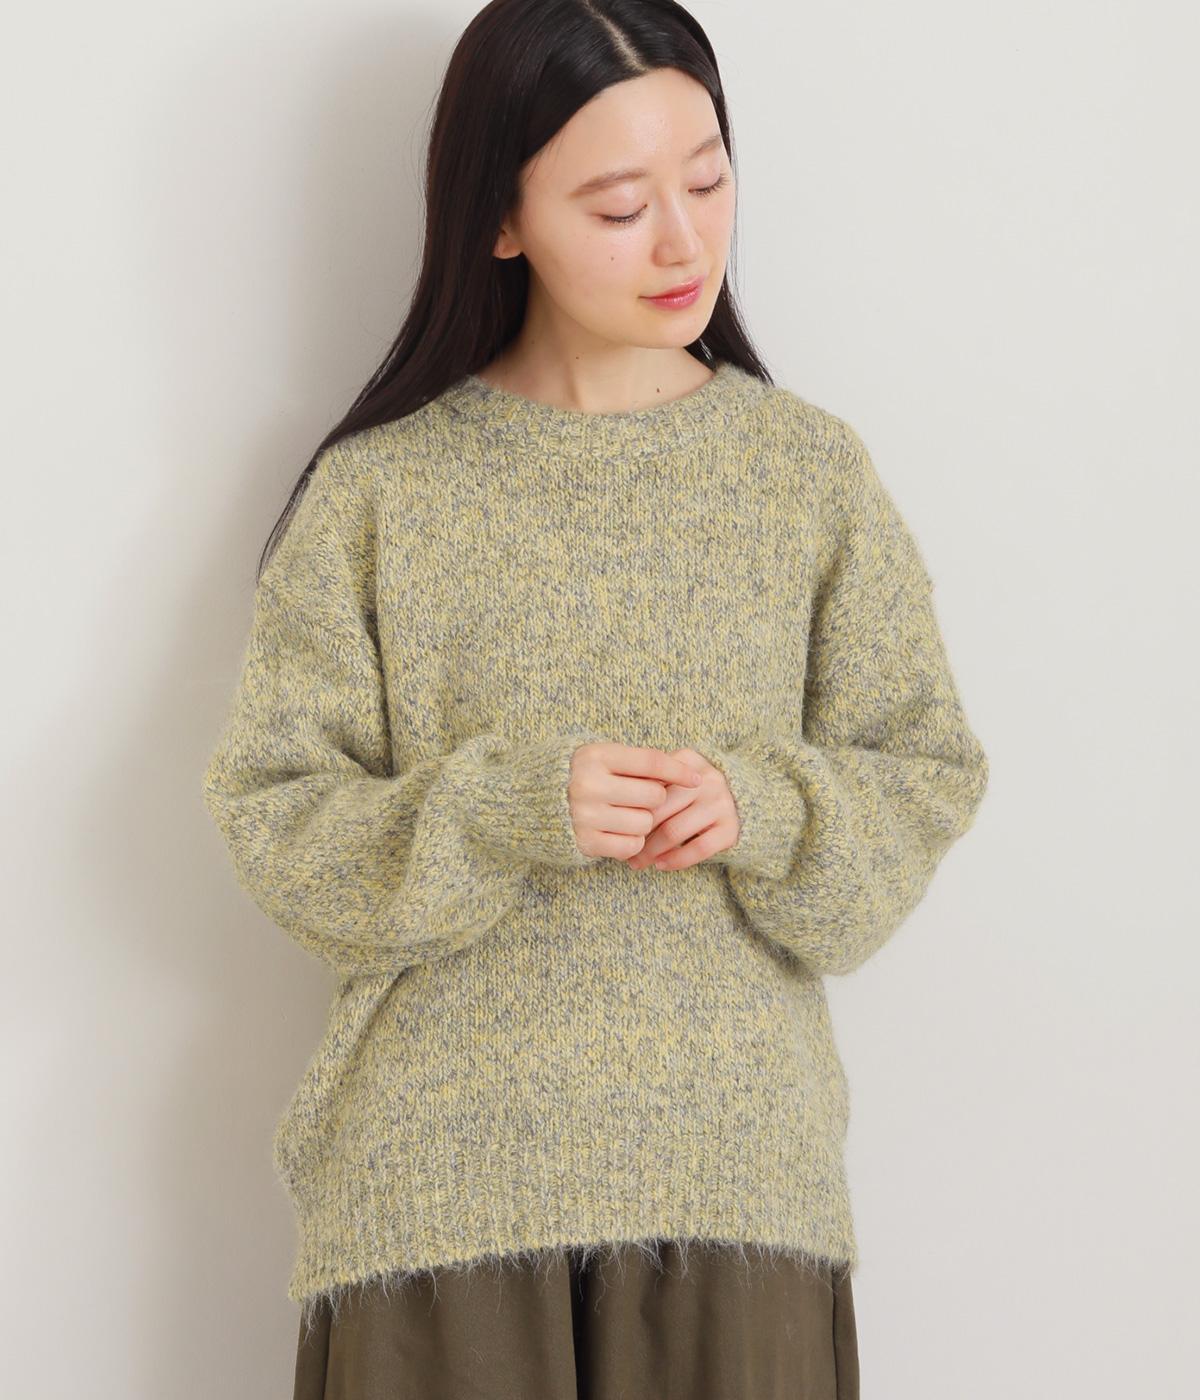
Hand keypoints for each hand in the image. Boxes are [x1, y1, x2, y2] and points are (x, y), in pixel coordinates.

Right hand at [567, 741, 703, 860]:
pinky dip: (632, 841)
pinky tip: (618, 831)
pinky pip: (631, 845)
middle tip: (639, 799)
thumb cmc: (580, 775)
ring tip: (625, 815)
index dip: (678, 770)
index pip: (651, 762)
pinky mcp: (585, 841)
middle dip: (655, 799)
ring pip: (646, 823)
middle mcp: (589, 784)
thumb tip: (688, 775)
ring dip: (644, 822)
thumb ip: (638, 763)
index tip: (696, 779)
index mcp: (596, 756)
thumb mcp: (602, 757)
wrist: (531, 802)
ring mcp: (585, 815)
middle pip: (654, 795)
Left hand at [625, 747, 740, 870]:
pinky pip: (698, 848)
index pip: (650, 783)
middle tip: (621, 847)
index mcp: (687, 760)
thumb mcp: (673, 775)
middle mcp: (706, 779)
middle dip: (636, 832)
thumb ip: (648, 780)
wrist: (741, 800)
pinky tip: (660, 865)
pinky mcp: (730, 829)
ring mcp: (720, 803)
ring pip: (675, 831)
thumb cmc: (691, 790)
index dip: (629, 805)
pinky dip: (676, 860)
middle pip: (659, 808)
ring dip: (651, 851)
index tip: (615, 821)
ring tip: (636, 862)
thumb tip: (614, 806)